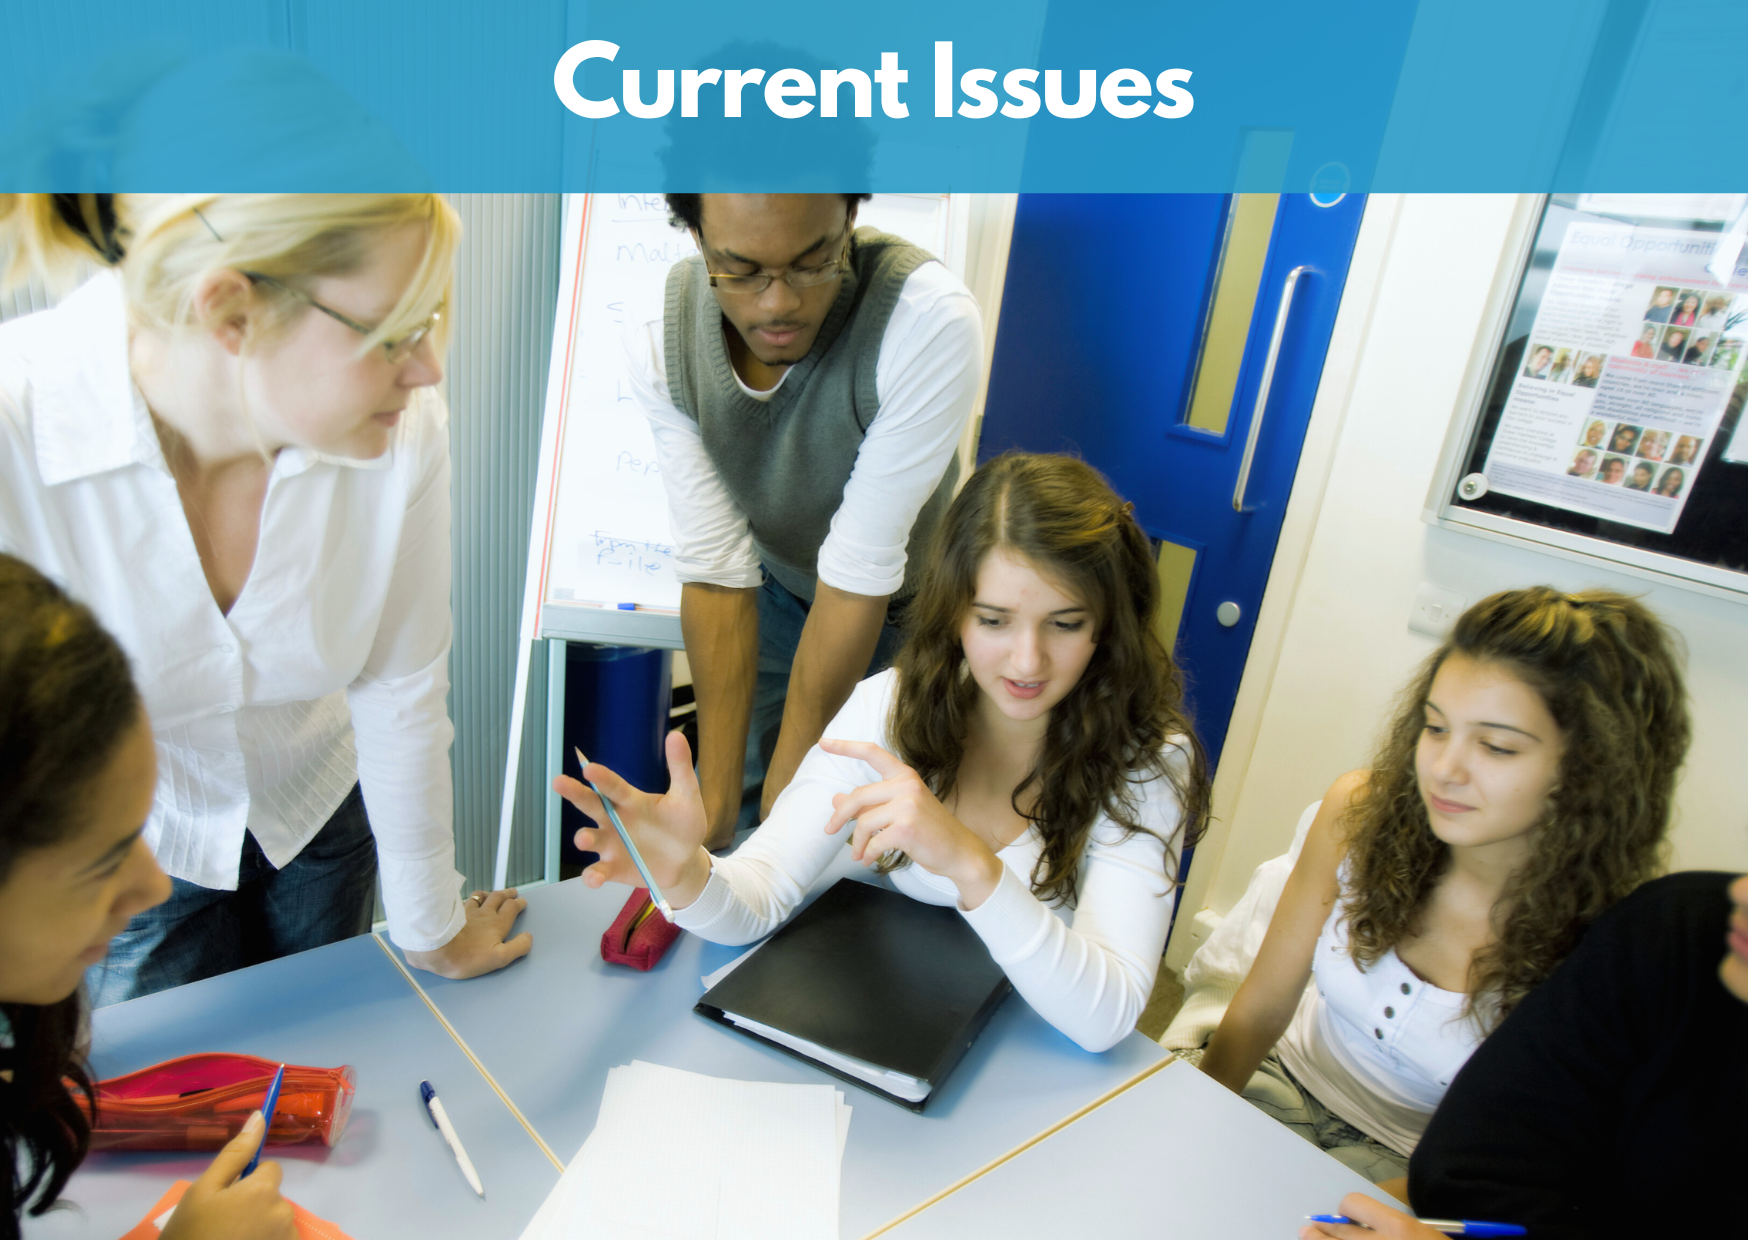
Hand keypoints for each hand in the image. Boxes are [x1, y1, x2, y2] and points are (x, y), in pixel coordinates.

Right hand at [158, 1111, 296, 1239]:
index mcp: (264, 1190)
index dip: (247, 1182)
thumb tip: (259, 1117)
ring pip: (274, 1220)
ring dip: (257, 1228)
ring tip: (227, 1239)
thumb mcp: (202, 1192)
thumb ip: (234, 1154)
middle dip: (252, 1206)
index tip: (226, 1200)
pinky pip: (277, 1239)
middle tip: (220, 1226)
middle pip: (272, 1197)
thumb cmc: (190, 1234)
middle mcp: (284, 1212)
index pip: (269, 1170)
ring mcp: (286, 1238)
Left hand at [404, 888, 531, 978]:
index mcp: (497, 923)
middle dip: (507, 893)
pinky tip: (468, 901)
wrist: (437, 949)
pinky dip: (471, 898)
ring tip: (491, 894)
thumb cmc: (469, 956)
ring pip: (480, 896)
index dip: (518, 903)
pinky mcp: (453, 913)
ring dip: (489, 894)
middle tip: (512, 891)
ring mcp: (467, 911)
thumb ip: (517, 947)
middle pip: (498, 897)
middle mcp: (484, 913)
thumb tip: (528, 937)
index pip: (511, 908)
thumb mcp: (499, 958)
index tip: (522, 901)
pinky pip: (465, 900)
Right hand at [554, 730, 714, 909]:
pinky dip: (593, 875)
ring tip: (584, 838)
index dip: (602, 778)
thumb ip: (679, 768)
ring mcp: (611, 845)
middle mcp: (615, 820)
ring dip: (584, 837)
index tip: (589, 768)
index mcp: (631, 800)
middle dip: (574, 794)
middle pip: (591, 804)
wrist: (685, 861)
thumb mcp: (686, 797)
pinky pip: (598, 871)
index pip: (614, 786)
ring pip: (590, 838)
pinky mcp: (613, 868)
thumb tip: (675, 734)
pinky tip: (593, 877)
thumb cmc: (682, 825)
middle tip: (559, 782)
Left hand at [818, 739, 1002, 908]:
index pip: (872, 753)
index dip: (845, 747)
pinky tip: (869, 859)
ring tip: (857, 854)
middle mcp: (906, 785)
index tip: (823, 743)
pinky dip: (867, 853)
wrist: (959, 851)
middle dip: (839, 817)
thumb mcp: (899, 811)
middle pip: (857, 796)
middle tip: (829, 830)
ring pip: (863, 822)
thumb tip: (835, 800)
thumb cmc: (929, 831)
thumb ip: (869, 804)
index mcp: (905, 776)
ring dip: (856, 842)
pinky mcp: (906, 828)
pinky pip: (873, 841)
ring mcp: (908, 806)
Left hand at [1301, 1193, 1443, 1239]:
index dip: (1347, 1208)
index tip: (1345, 1215)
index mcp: (1400, 1229)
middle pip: (1338, 1231)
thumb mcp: (1424, 1234)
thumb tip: (1358, 1223)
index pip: (1354, 1204)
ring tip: (1309, 1237)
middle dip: (1321, 1229)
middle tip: (1309, 1228)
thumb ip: (1392, 1225)